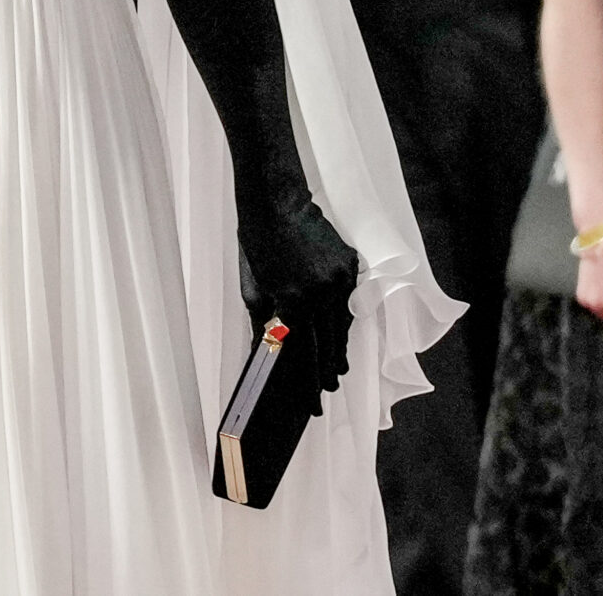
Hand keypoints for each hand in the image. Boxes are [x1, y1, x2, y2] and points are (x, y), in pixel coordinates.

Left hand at [236, 190, 358, 409]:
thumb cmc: (257, 242)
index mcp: (293, 300)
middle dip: (328, 371)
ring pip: (342, 324)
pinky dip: (342, 316)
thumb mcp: (252, 285)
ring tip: (337, 369)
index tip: (313, 403)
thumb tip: (270, 349)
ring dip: (339, 348)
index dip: (309, 382)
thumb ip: (265, 320)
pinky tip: (339, 333)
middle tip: (328, 390)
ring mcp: (340, 278)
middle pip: (329, 345)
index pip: (304, 354)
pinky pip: (348, 299)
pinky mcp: (350, 264)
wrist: (276, 199)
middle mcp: (321, 292)